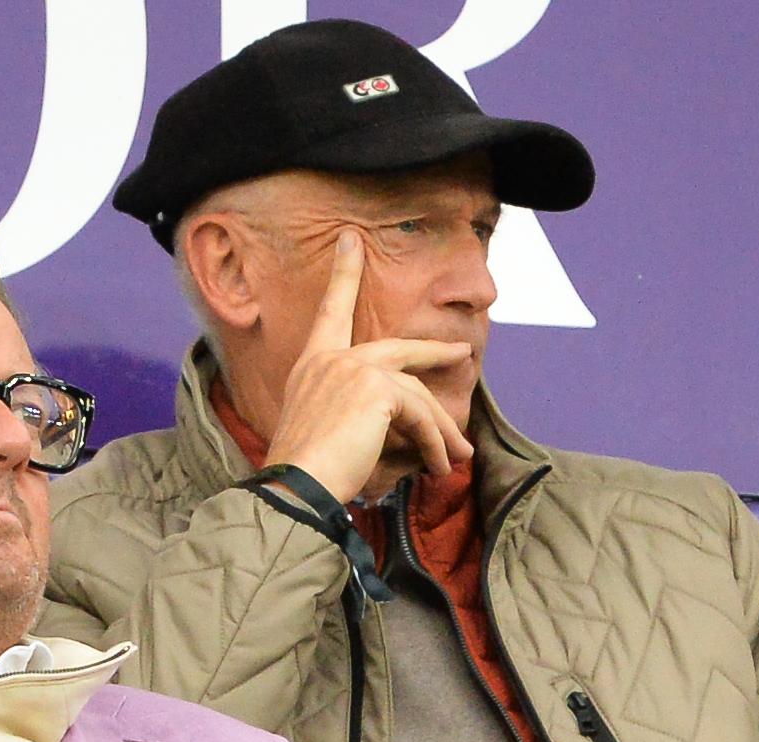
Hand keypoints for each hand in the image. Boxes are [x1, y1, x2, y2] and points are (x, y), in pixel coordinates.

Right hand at [263, 230, 474, 502]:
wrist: (297, 485)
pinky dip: (435, 444)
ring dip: (441, 430)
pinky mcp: (377, 389)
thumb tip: (390, 425)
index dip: (344, 274)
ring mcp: (354, 369)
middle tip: (461, 353)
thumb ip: (348, 413)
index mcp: (311, 364)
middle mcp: (331, 358)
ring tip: (458, 455)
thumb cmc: (305, 470)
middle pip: (399, 347)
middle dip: (435, 353)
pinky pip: (420, 415)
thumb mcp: (321, 430)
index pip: (331, 311)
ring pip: (416, 395)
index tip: (352, 240)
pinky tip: (438, 467)